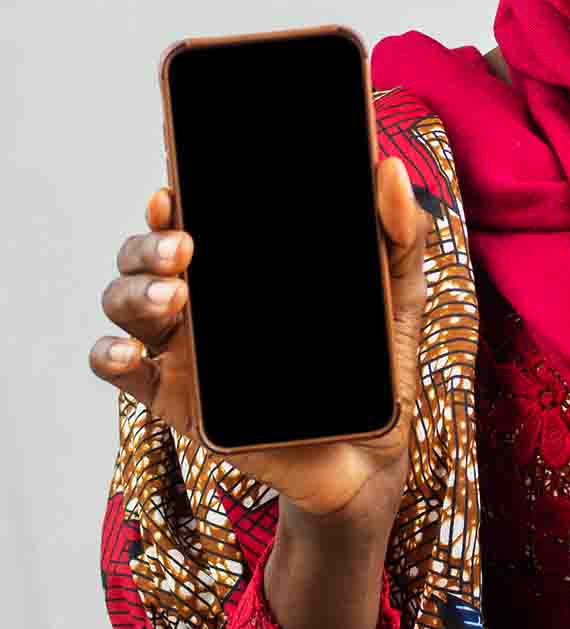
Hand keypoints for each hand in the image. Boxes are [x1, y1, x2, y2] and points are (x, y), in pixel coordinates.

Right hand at [90, 153, 428, 532]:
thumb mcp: (398, 298)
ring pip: (126, 302)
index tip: (174, 192)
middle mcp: (204, 299)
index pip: (192, 217)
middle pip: (145, 254)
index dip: (171, 200)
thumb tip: (389, 170)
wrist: (369, 457)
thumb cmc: (376, 371)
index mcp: (243, 267)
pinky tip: (127, 352)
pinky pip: (122, 372)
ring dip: (134, 291)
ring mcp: (184, 348)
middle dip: (149, 244)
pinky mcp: (176, 399)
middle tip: (185, 249)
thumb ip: (400, 235)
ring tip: (173, 296)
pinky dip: (109, 355)